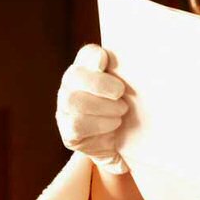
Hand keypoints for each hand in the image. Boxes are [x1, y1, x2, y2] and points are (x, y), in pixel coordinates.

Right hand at [56, 44, 128, 174]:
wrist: (124, 146)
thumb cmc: (130, 110)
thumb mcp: (132, 91)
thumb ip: (129, 75)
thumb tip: (131, 60)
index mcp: (89, 69)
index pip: (87, 54)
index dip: (93, 55)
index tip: (104, 60)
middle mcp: (72, 86)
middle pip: (75, 76)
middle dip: (99, 84)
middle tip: (120, 92)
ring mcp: (66, 108)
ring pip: (74, 101)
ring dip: (103, 107)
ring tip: (120, 112)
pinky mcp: (68, 131)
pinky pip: (77, 124)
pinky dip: (100, 124)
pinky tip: (113, 125)